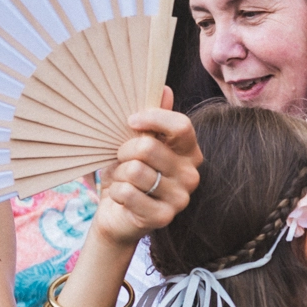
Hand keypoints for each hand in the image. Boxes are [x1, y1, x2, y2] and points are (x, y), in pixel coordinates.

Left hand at [91, 90, 201, 245]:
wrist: (118, 214)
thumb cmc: (129, 175)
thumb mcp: (138, 144)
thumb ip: (153, 121)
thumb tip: (165, 89)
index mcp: (189, 153)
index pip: (181, 126)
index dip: (153, 118)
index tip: (131, 121)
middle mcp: (191, 175)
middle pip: (148, 147)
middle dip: (124, 151)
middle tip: (122, 160)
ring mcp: (180, 198)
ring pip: (135, 171)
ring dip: (119, 175)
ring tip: (123, 181)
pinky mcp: (164, 217)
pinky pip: (127, 193)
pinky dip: (116, 192)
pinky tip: (122, 198)